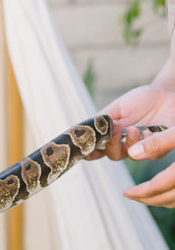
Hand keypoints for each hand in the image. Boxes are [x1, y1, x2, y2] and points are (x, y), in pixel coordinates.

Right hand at [91, 83, 174, 206]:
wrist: (165, 94)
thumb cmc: (140, 100)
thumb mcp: (118, 108)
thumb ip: (102, 119)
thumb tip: (83, 130)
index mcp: (112, 136)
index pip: (98, 149)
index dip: (90, 153)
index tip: (86, 150)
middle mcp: (125, 144)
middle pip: (113, 155)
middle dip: (112, 144)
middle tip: (116, 128)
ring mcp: (142, 148)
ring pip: (131, 156)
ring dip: (131, 143)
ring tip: (135, 128)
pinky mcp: (159, 148)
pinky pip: (151, 154)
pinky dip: (147, 143)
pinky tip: (148, 131)